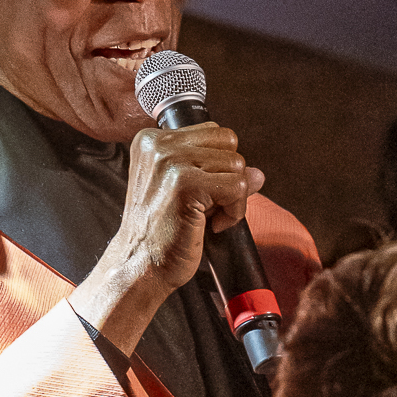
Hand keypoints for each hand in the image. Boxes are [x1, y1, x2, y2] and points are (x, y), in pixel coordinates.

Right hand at [72, 121, 262, 354]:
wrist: (139, 265)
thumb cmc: (160, 232)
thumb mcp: (186, 192)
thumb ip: (218, 173)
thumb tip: (257, 174)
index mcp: (152, 140)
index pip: (213, 132)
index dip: (218, 166)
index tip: (201, 193)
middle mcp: (158, 144)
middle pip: (228, 142)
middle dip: (228, 176)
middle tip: (208, 205)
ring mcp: (170, 162)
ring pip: (237, 164)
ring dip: (233, 197)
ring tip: (208, 216)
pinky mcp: (185, 183)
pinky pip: (238, 186)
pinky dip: (235, 211)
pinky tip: (212, 225)